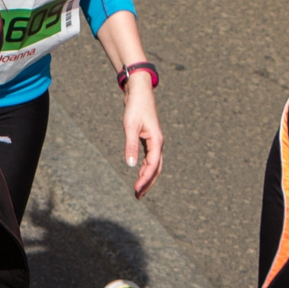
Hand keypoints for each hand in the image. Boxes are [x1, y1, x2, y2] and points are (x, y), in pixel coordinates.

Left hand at [123, 71, 163, 197]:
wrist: (139, 92)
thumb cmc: (135, 107)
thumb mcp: (130, 127)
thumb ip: (131, 146)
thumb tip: (130, 165)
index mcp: (156, 141)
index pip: (152, 166)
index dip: (145, 180)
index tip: (136, 190)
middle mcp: (158, 143)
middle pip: (156, 168)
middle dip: (148, 183)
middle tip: (138, 196)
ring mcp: (155, 141)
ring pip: (154, 164)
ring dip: (147, 177)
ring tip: (139, 190)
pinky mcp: (150, 139)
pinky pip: (150, 158)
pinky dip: (145, 168)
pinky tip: (139, 173)